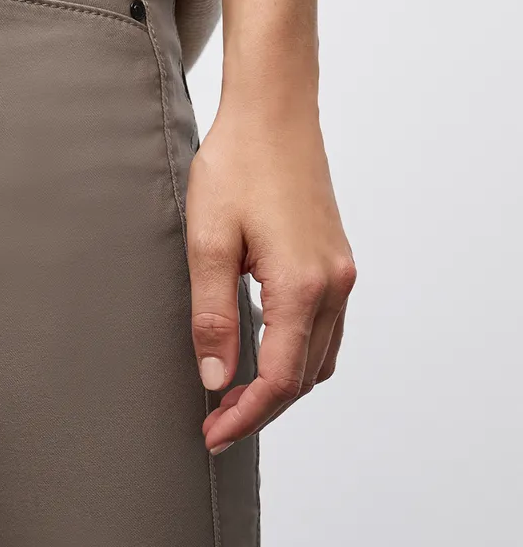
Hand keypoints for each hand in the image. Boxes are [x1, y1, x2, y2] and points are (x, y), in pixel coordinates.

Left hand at [196, 0, 356, 452]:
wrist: (272, 112)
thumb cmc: (235, 166)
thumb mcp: (207, 243)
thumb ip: (212, 317)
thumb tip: (216, 380)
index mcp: (303, 286)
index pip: (279, 379)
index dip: (245, 415)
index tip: (211, 435)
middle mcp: (333, 285)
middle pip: (304, 377)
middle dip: (262, 408)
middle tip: (215, 426)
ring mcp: (340, 273)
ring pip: (319, 357)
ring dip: (281, 386)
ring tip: (233, 400)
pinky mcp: (334, 260)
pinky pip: (324, 330)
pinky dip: (296, 356)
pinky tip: (261, 357)